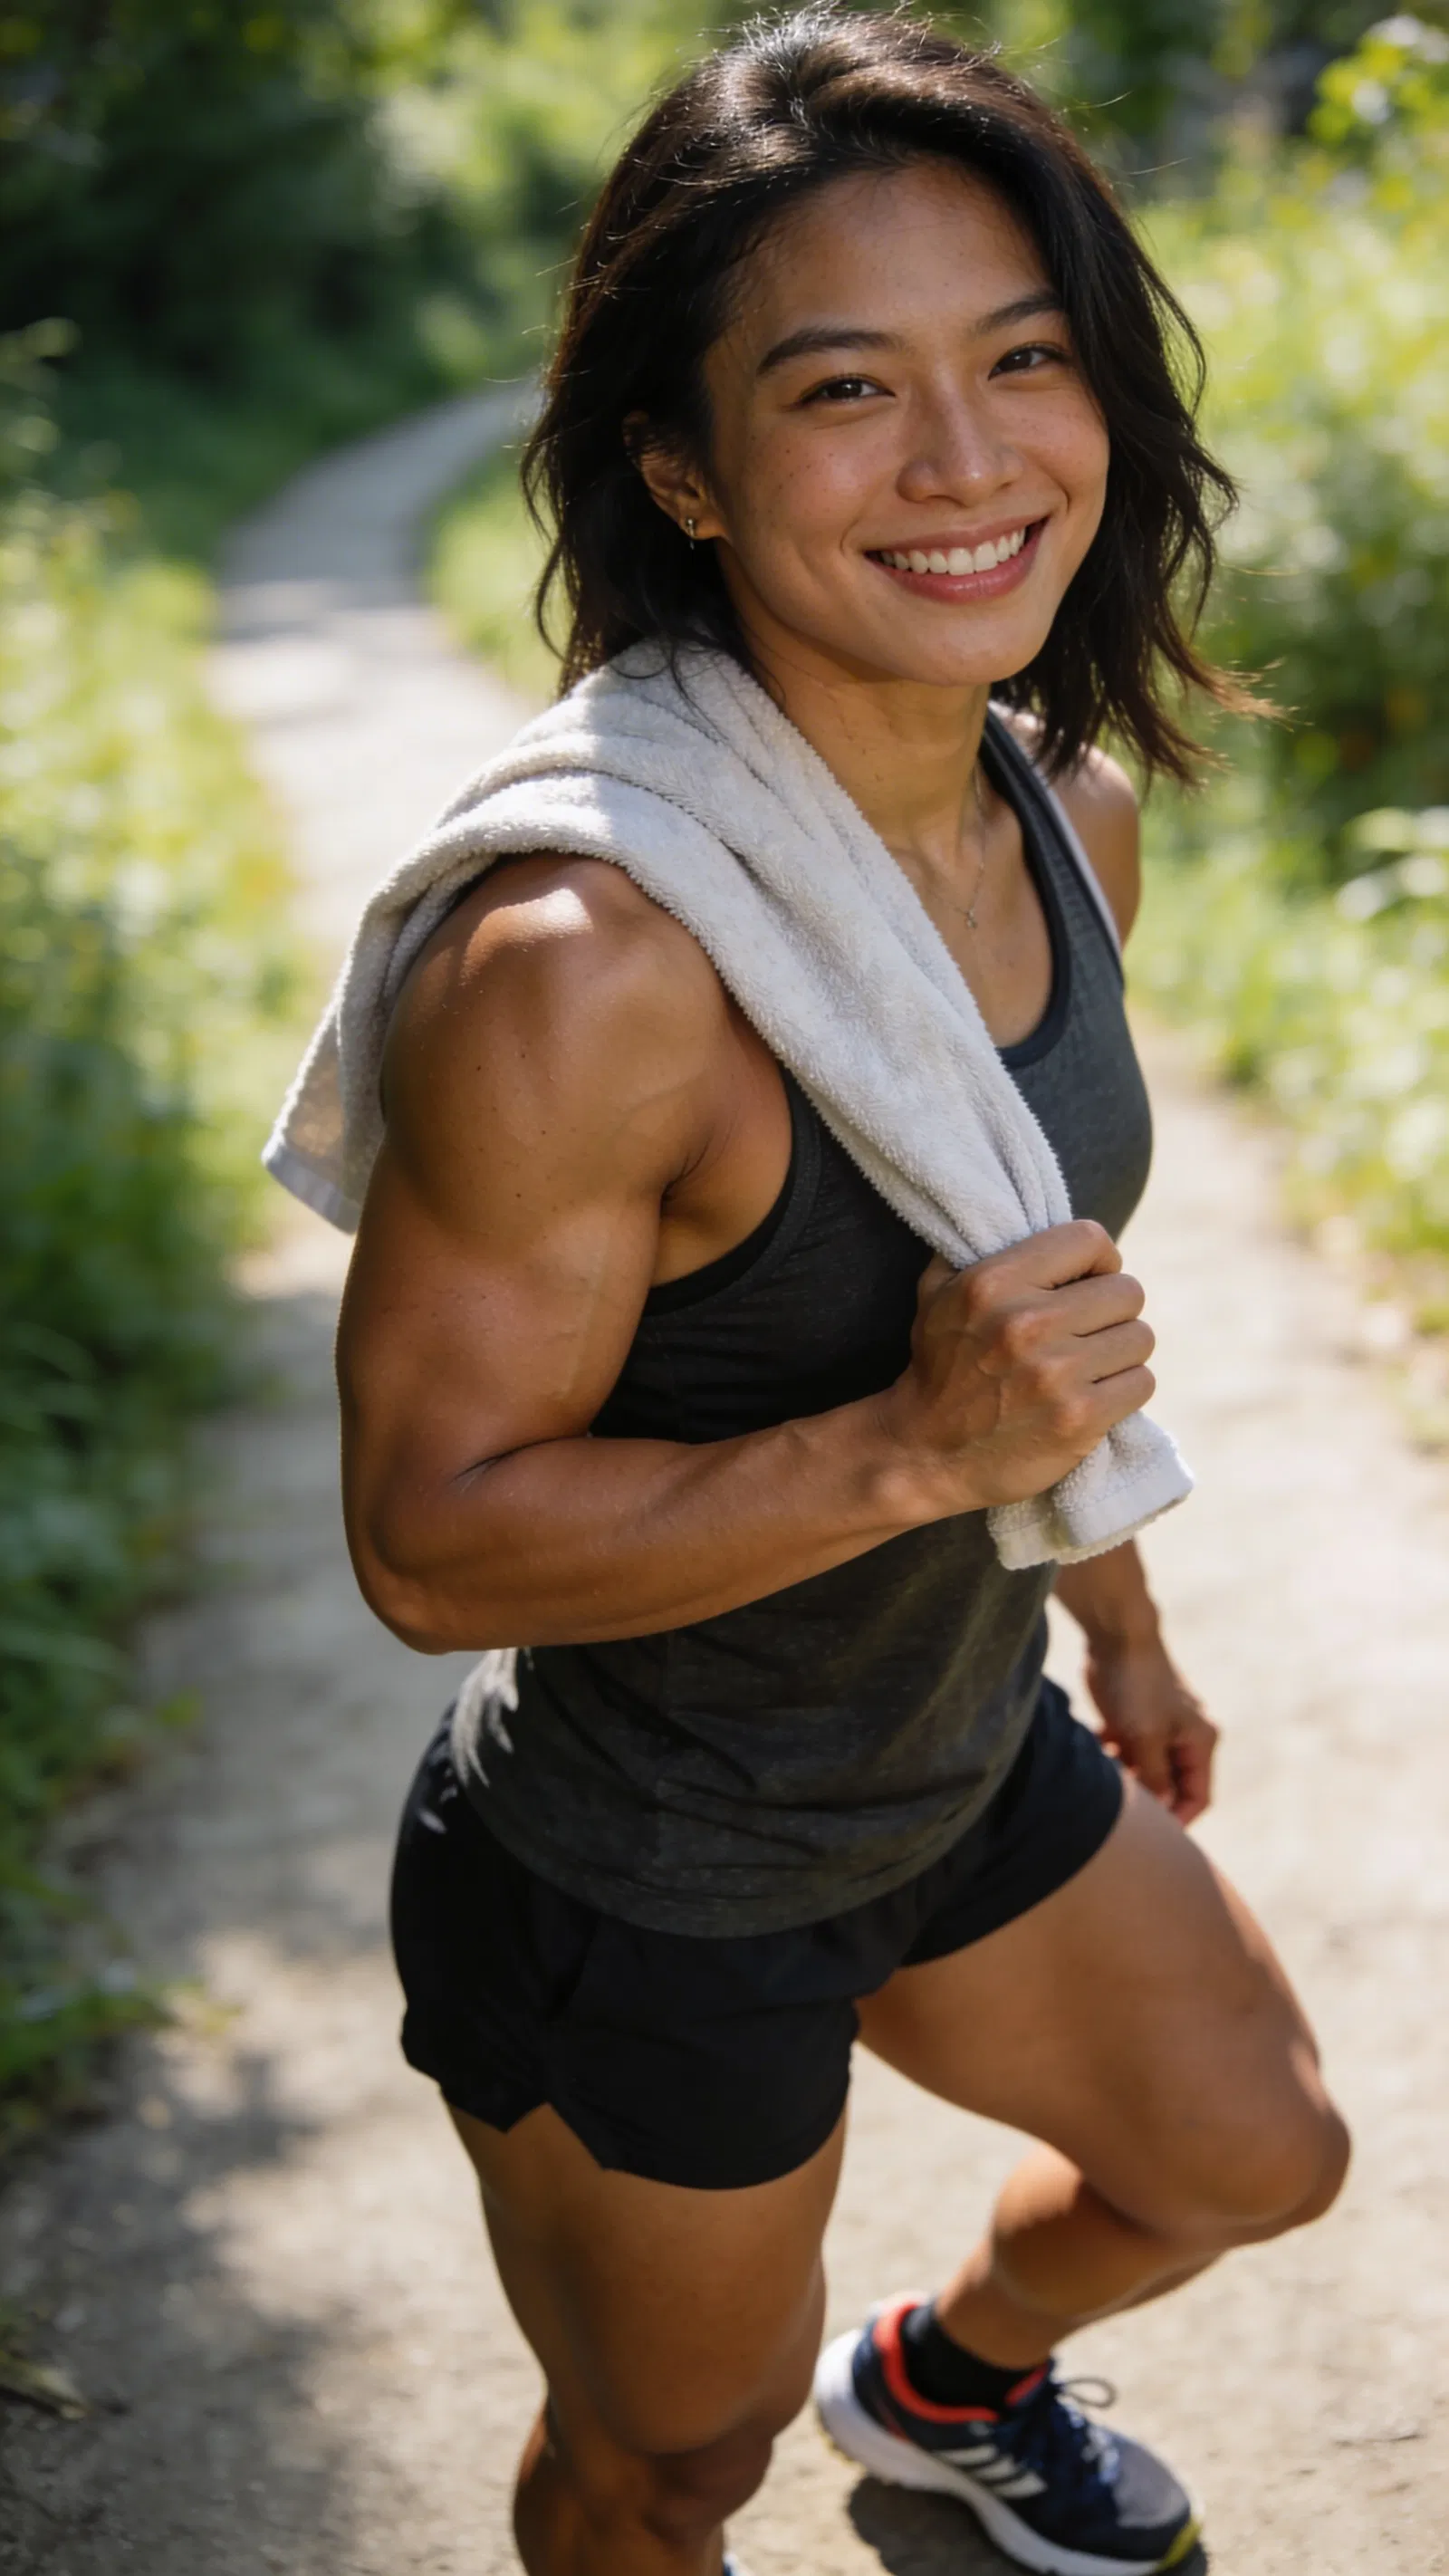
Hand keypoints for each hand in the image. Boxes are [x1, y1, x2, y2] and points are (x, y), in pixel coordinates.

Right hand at [881, 1220, 1156, 1514]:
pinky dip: (1124, 1390)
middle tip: (1088, 1332)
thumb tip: (1015, 1205)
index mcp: (995, 1283)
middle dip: (1112, 1312)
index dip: (1099, 1261)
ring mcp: (1056, 1375)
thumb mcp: (939, 1294)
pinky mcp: (1078, 1420)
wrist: (924, 1454)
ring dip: (1121, 1353)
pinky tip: (1094, 1396)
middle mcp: (1027, 1323)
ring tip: (1090, 1366)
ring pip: (1140, 1339)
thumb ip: (976, 1246)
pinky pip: (1141, 1384)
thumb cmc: (938, 1368)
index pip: (1090, 1239)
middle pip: (1127, 1292)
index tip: (1087, 1282)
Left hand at [1083, 1630, 1217, 1825]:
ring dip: (1128, 1779)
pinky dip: (1114, 1761)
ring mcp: (1160, 1730)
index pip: (1198, 1797)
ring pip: (1147, 1772)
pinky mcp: (1135, 1721)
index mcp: (1201, 1742)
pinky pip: (1128, 1755)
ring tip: (1106, 1775)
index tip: (1150, 1832)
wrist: (1116, 1636)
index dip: (1177, 1819)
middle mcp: (1185, 1738)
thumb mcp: (1146, 1737)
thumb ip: (1155, 1777)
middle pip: (1171, 1787)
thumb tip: (1160, 1811)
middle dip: (1148, 1798)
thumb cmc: (1137, 1684)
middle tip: (1120, 1805)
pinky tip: (1097, 1751)